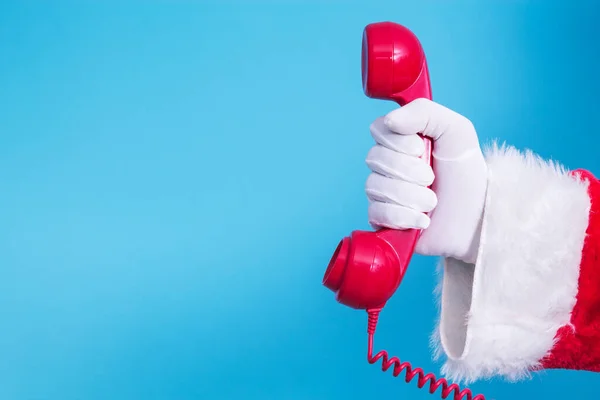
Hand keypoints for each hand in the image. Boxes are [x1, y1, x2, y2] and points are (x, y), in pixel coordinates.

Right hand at [365, 98, 486, 263]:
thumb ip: (424, 113)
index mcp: (401, 139)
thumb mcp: (456, 131)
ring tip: (432, 202)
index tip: (422, 148)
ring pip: (375, 186)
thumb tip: (390, 120)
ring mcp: (382, 192)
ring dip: (410, 195)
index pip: (378, 129)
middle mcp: (387, 164)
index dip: (397, 140)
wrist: (476, 218)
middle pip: (374, 158)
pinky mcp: (382, 219)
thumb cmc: (465, 174)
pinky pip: (376, 213)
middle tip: (431, 178)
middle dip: (408, 169)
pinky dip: (402, 216)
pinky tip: (422, 220)